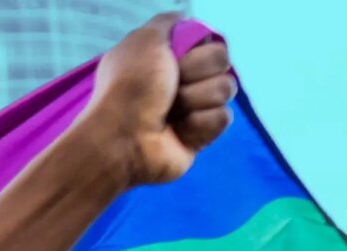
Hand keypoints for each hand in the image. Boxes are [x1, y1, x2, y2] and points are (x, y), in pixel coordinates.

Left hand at [82, 13, 235, 186]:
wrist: (122, 137)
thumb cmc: (129, 86)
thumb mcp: (144, 40)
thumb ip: (167, 23)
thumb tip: (184, 16)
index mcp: (169, 56)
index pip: (210, 40)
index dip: (198, 48)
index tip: (174, 57)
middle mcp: (182, 80)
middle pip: (221, 61)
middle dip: (196, 71)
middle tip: (169, 86)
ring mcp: (193, 107)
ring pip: (225, 89)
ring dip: (195, 97)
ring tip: (168, 111)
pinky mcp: (200, 134)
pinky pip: (221, 118)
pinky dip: (198, 123)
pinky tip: (177, 131)